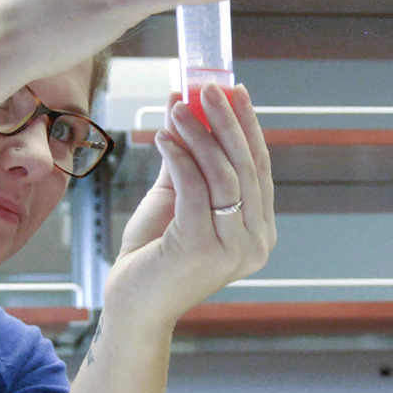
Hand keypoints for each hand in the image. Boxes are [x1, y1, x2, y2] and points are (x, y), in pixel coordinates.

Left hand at [103, 83, 274, 328]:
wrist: (132, 305)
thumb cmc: (154, 254)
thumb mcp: (176, 198)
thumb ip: (187, 158)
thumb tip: (185, 103)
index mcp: (258, 231)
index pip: (260, 168)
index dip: (248, 126)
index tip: (235, 91)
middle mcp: (254, 242)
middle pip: (247, 167)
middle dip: (228, 122)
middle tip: (209, 88)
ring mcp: (232, 249)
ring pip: (225, 176)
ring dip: (201, 135)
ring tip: (180, 109)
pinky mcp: (201, 249)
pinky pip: (195, 189)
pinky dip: (180, 158)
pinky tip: (164, 137)